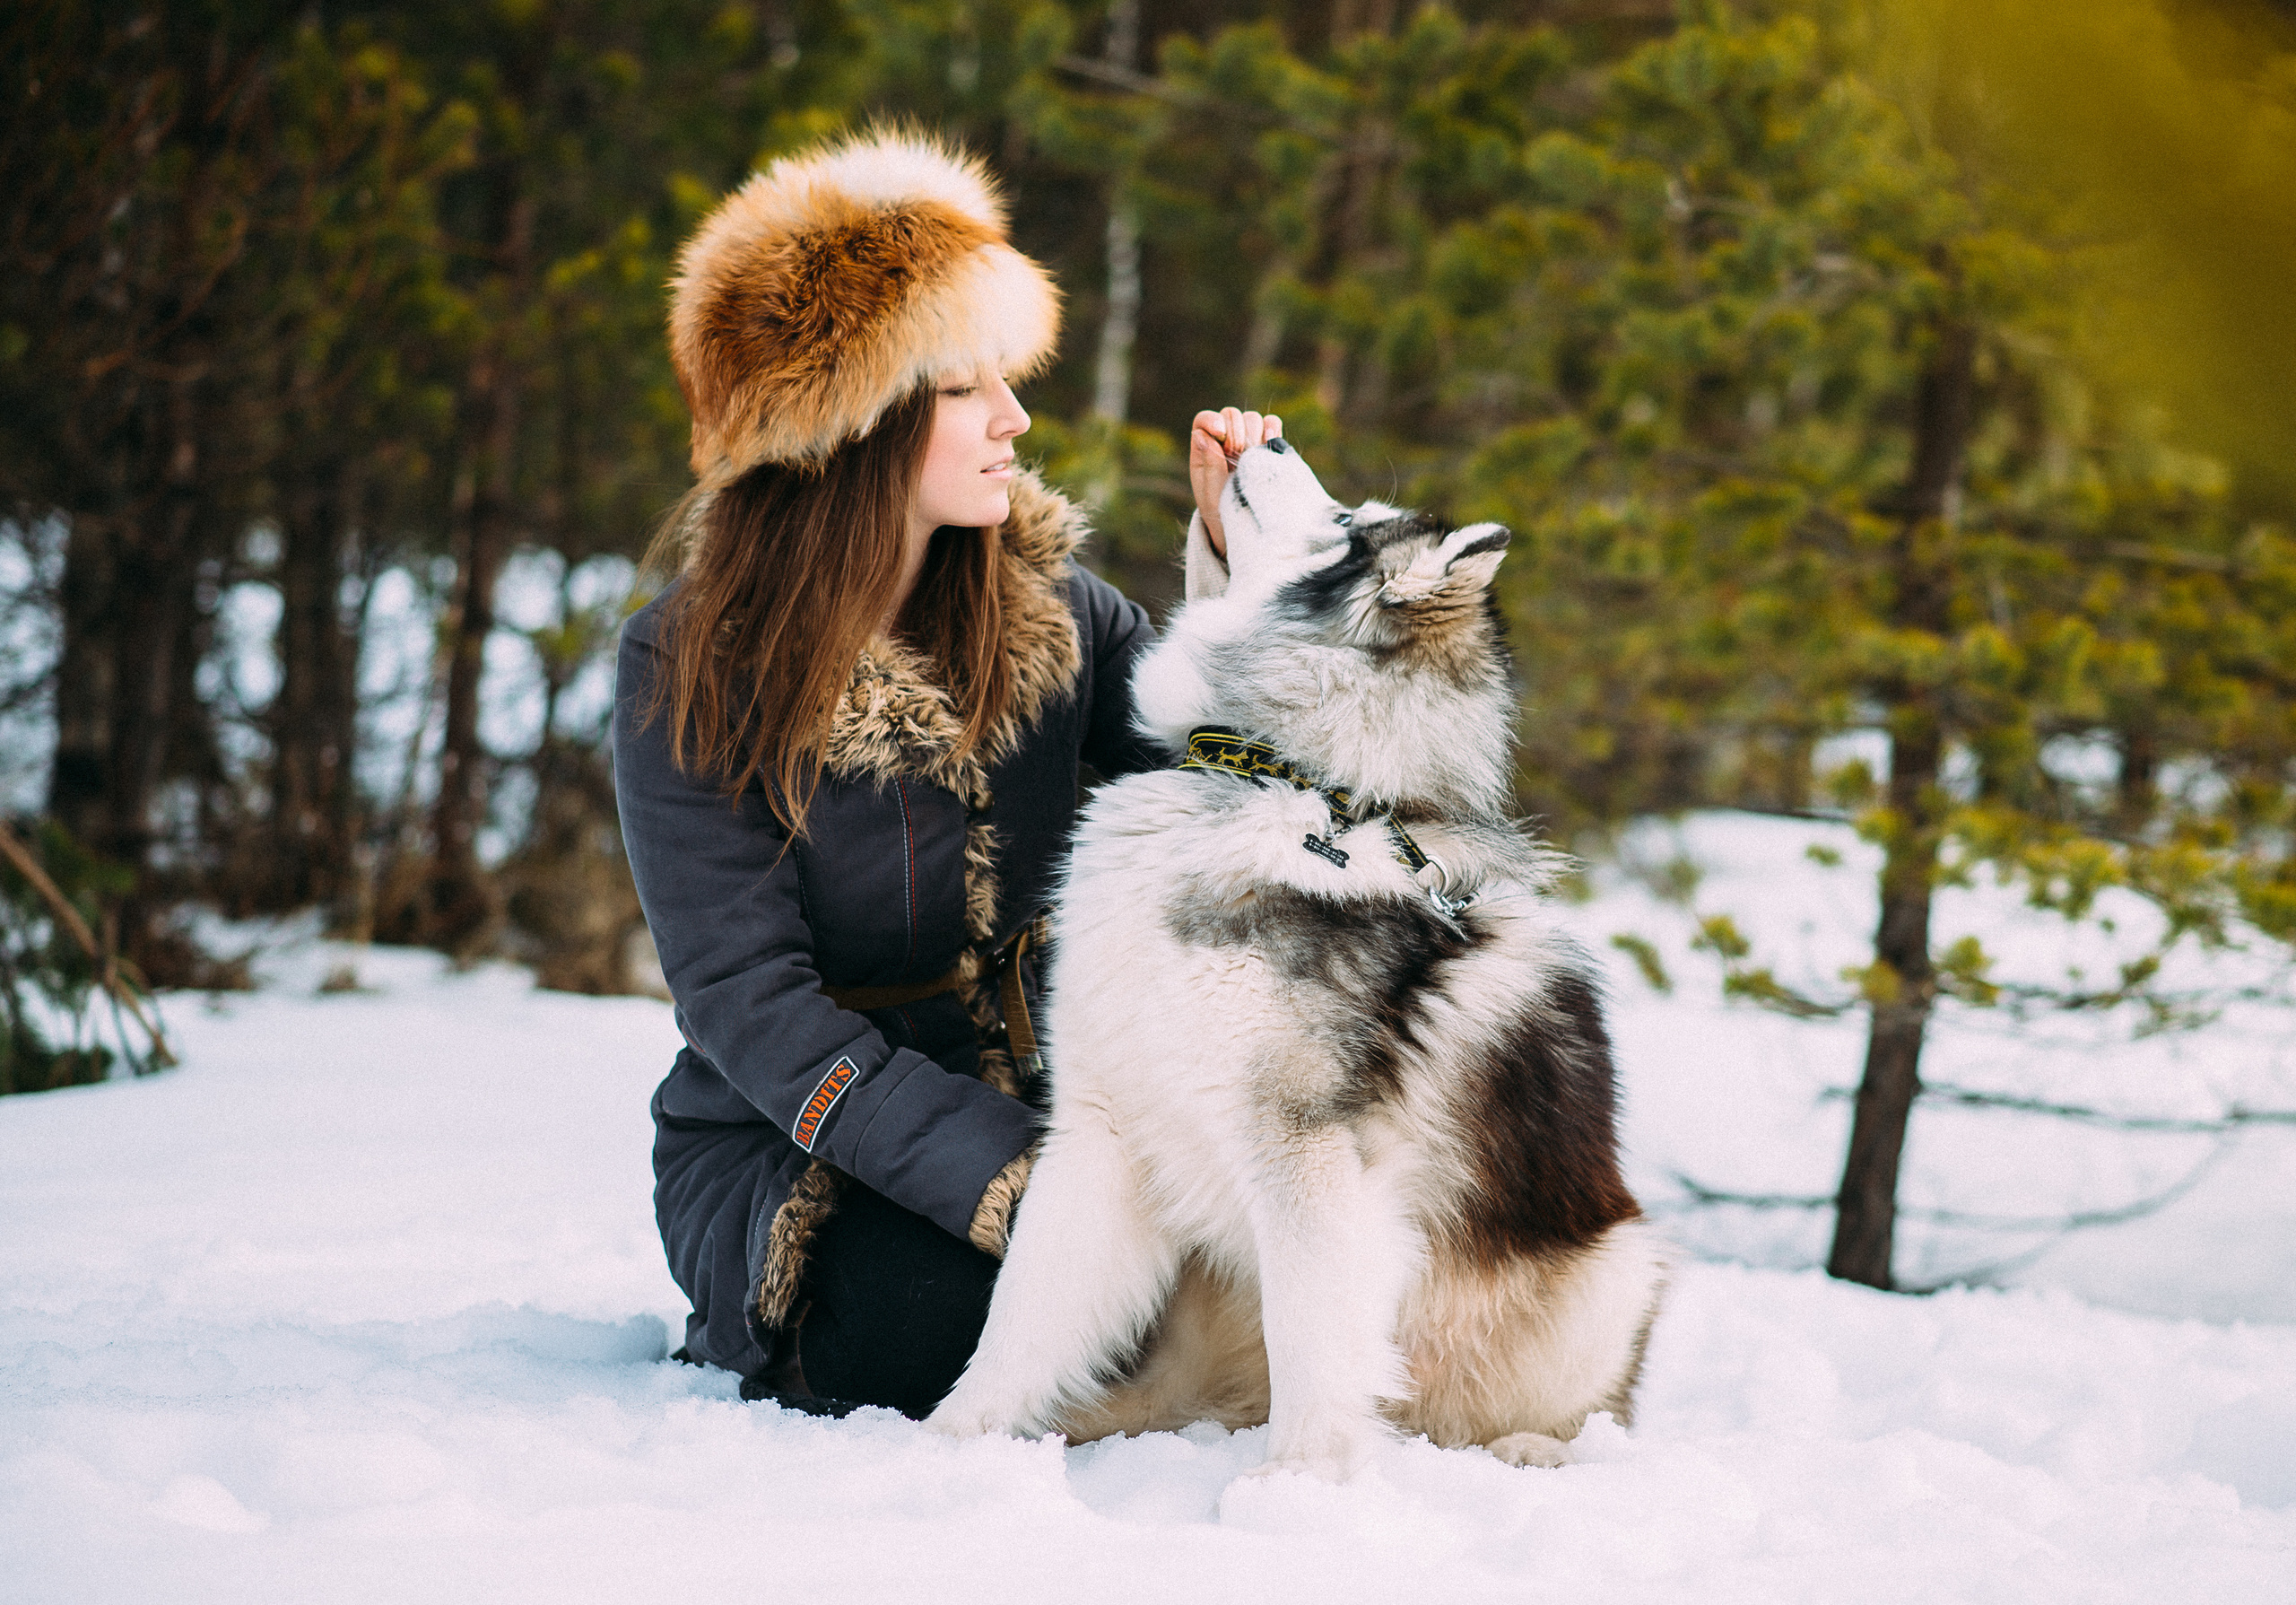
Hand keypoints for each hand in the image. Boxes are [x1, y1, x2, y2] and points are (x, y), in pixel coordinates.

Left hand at [1189, 406, 1281, 559]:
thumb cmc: (1223, 516)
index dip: (1214, 421)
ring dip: (1253, 433)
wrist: (1247, 532)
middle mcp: (1224, 442)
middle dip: (1235, 432)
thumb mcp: (1211, 497)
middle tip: (1237, 457)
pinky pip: (1272, 424)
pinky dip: (1273, 429)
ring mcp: (1247, 442)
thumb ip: (1208, 466)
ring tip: (1252, 459)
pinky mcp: (1268, 446)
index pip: (1205, 420)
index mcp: (1204, 451)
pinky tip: (1271, 443)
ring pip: (1252, 418)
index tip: (1221, 436)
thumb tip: (1203, 435)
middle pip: (1231, 414)